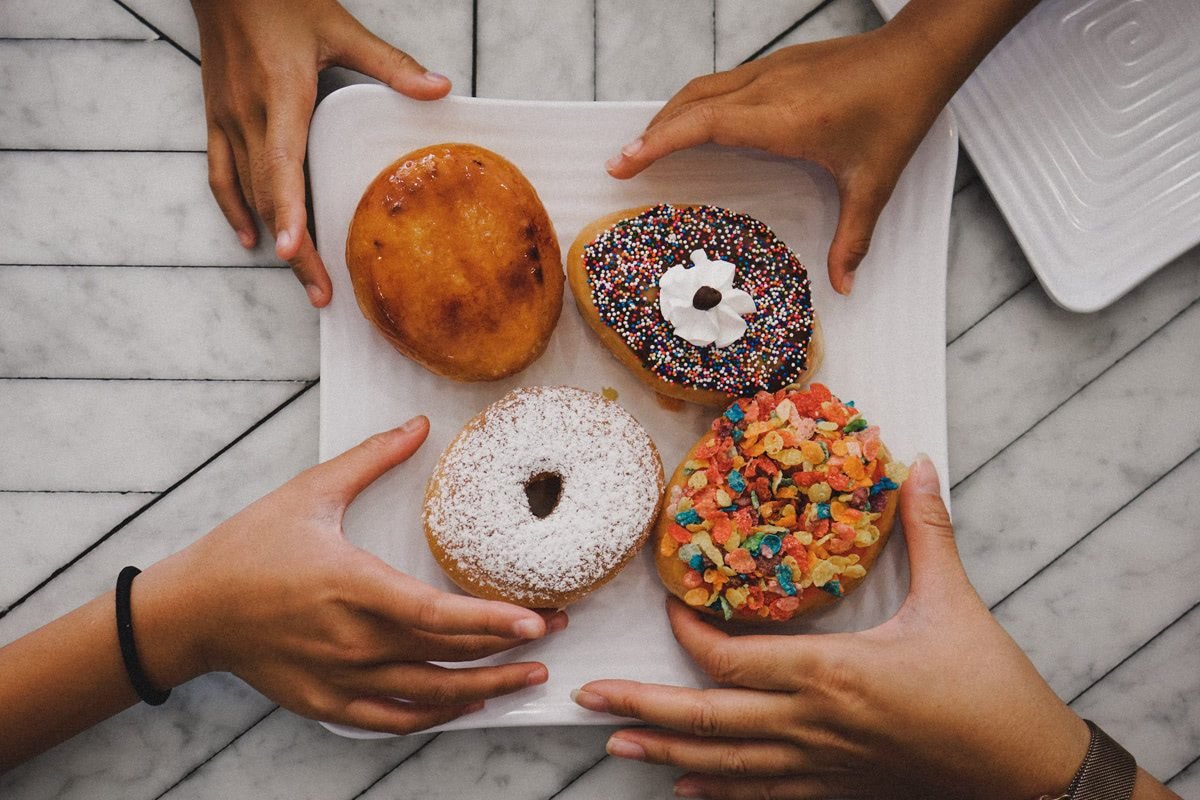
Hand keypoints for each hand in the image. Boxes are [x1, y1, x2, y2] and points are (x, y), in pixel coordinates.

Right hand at [139, 416, 562, 734]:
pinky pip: (394, 718)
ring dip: (486, 688)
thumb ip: (371, 458)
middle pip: (447, 655)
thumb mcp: (310, 492)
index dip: (492, 621)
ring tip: (531, 677)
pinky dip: (436, 715)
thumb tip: (419, 424)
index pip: (436, 614)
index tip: (537, 621)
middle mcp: (352, 640)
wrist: (192, 610)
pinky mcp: (327, 702)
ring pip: (429, 695)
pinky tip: (468, 703)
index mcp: (352, 586)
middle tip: (555, 631)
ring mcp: (339, 679)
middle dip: (510, 648)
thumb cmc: (248, 549)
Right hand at [190, 0, 450, 306]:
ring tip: (298, 277)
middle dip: (292, 249)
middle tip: (321, 293)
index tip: (292, 251)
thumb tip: (440, 88)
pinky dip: (235, 210)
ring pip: (244, 192)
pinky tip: (254, 238)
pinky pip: (220, 174)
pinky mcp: (216, 117)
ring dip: (270, 238)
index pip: (281, 165)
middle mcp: (250, 114)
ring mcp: (228, 119)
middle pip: (268, 196)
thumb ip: (391, 65)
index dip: (286, 212)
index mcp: (282, 96)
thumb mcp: (340, 27)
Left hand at [572, 457, 1094, 798]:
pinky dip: (717, 791)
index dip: (688, 634)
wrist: (1028, 771)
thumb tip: (918, 465)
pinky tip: (683, 788)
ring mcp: (819, 764)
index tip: (668, 604)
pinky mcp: (837, 789)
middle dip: (641, 704)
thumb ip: (927, 532)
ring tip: (614, 741)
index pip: (731, 659)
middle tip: (587, 694)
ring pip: (724, 764)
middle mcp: (811, 724)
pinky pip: (763, 794)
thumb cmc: (990, 689)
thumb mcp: (956, 603)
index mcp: (831, 673)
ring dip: (663, 751)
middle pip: (706, 718)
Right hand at [605, 27, 945, 296]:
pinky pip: (720, 83)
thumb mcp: (875, 182)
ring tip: (648, 147)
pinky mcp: (776, 65)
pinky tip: (694, 125)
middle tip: (621, 165)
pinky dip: (694, 105)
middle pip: (688, 105)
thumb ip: (853, 238)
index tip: (624, 162)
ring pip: (700, 89)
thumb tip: (843, 286)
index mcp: (782, 118)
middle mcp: (766, 89)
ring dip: (670, 116)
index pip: (701, 124)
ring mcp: (769, 71)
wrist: (918, 54)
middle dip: (650, 134)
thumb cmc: (897, 112)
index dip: (657, 141)